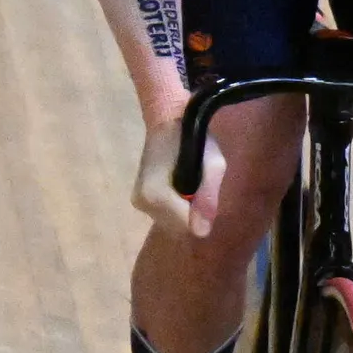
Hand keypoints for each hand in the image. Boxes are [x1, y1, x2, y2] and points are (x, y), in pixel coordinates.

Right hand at [131, 111, 215, 238]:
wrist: (166, 120)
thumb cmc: (192, 138)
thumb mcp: (213, 164)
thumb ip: (208, 197)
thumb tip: (202, 231)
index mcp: (156, 194)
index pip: (187, 227)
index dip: (202, 214)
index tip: (205, 192)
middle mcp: (143, 203)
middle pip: (179, 228)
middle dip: (193, 213)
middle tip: (198, 185)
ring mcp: (138, 202)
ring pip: (172, 223)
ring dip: (185, 210)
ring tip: (188, 182)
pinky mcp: (138, 201)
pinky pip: (165, 216)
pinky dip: (176, 207)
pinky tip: (178, 187)